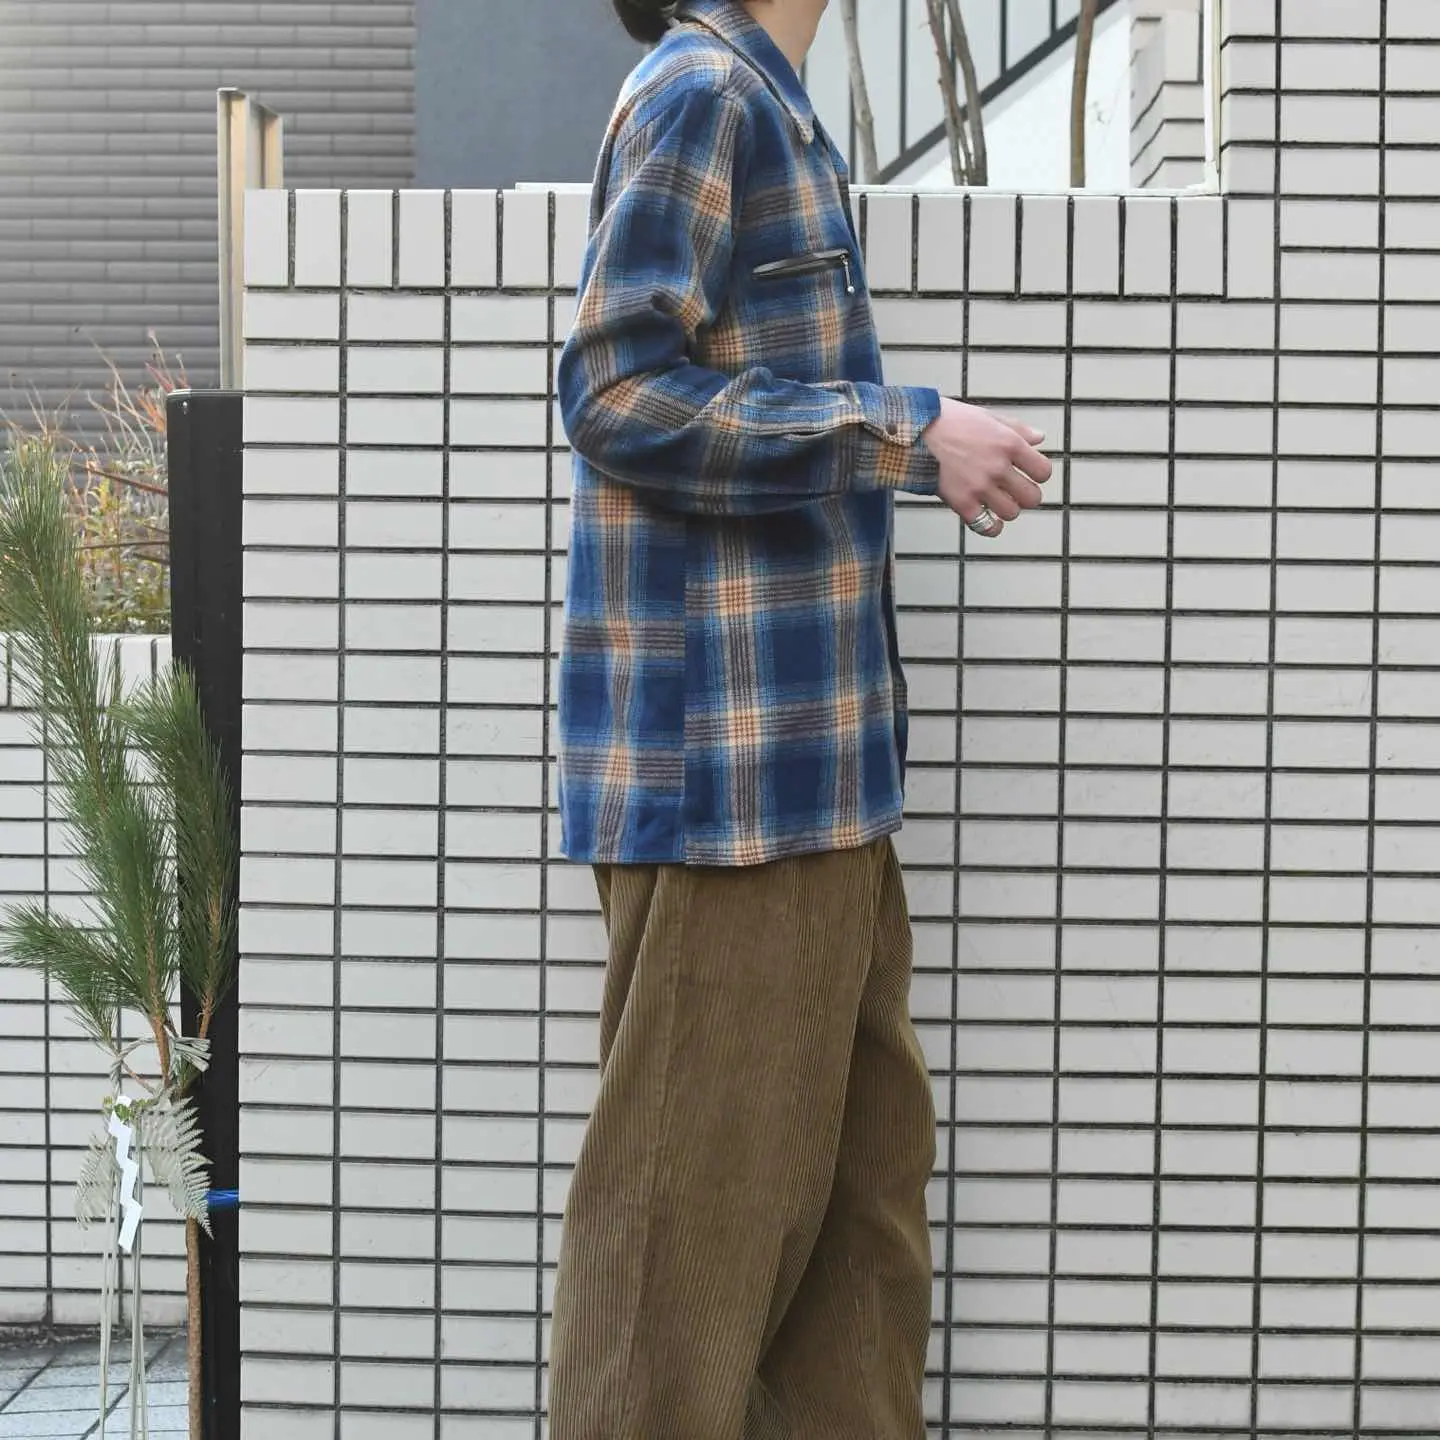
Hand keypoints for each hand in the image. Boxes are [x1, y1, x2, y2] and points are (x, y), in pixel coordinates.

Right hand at [921, 398, 1051, 537]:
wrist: (911, 431)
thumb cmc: (944, 420)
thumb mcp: (984, 415)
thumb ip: (1015, 428)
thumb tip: (1039, 438)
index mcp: (1008, 443)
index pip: (1043, 471)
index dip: (1037, 475)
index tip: (1027, 475)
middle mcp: (998, 466)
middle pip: (1032, 497)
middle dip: (1025, 496)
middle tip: (1014, 493)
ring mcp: (980, 486)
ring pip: (1011, 513)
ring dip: (1006, 510)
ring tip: (995, 503)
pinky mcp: (961, 502)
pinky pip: (986, 527)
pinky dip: (989, 527)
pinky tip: (984, 519)